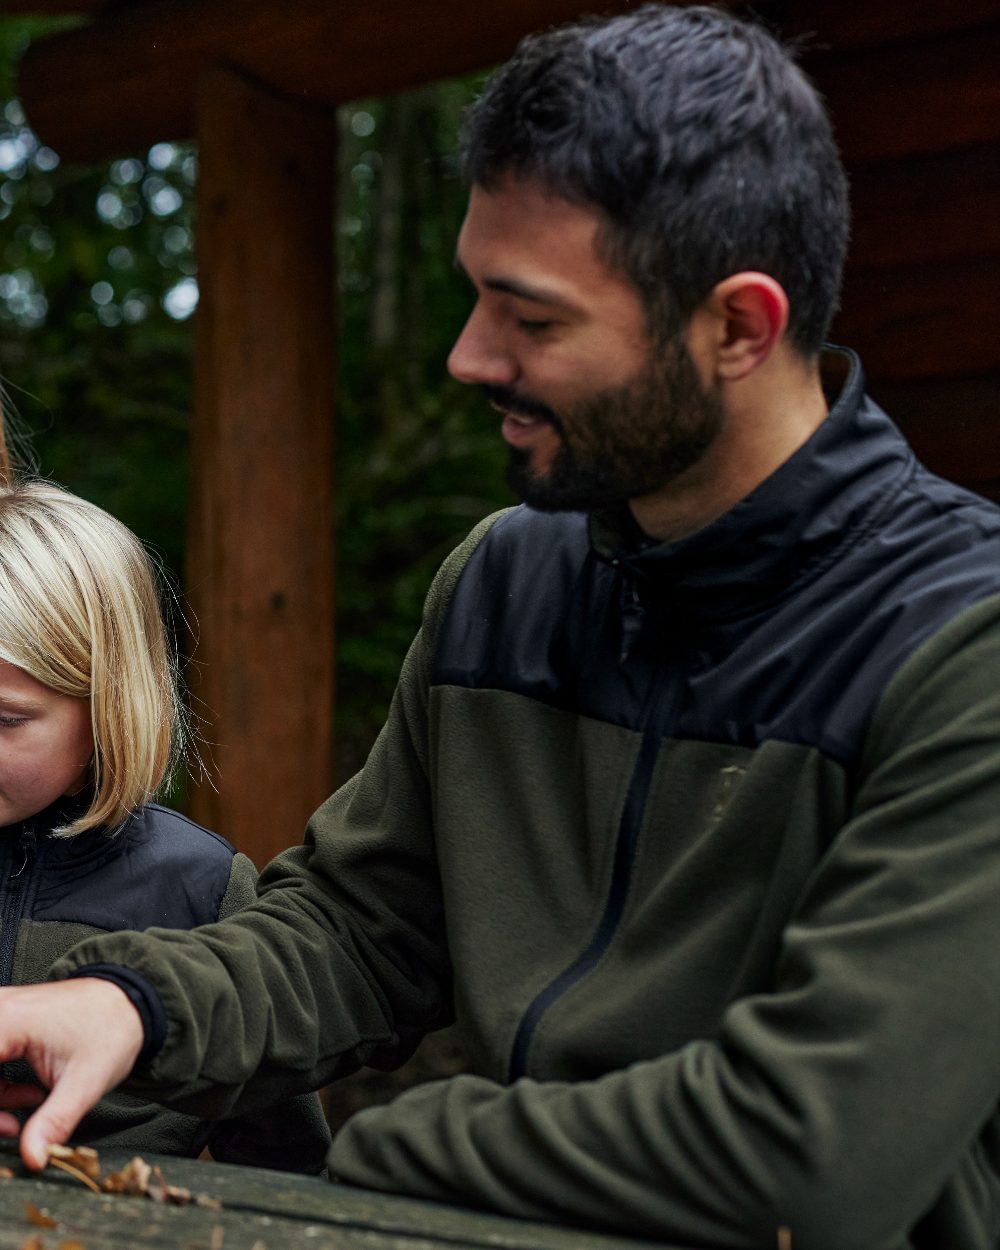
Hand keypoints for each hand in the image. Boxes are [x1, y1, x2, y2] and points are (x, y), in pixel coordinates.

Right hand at [0, 978, 143, 1168]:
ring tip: (30, 1107)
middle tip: (14, 1125)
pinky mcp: (5, 1020)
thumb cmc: (112, 1031)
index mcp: (8, 1021)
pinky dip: (0, 1083)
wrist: (132, 1003)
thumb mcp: (85, 1083)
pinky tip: (28, 1093)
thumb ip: (53, 1121)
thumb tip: (32, 1159)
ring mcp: (1, 1012)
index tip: (9, 1127)